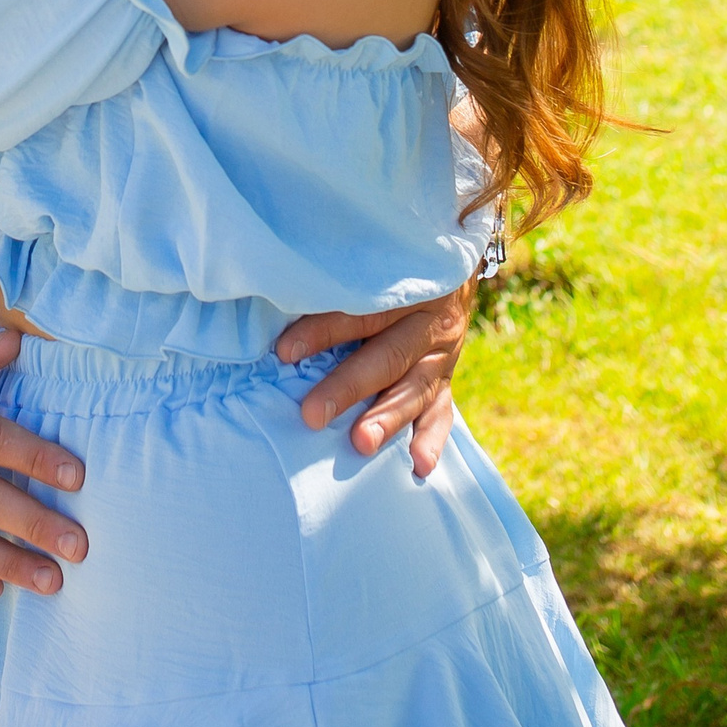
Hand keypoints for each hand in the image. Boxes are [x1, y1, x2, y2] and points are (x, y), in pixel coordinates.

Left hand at [275, 284, 472, 478]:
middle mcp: (428, 323)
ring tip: (361, 444)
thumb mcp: (370, 260)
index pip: (360, 312)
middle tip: (312, 415)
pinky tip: (419, 465)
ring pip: (414, 389)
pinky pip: (442, 411)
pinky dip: (431, 439)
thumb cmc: (388, 266)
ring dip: (387, 418)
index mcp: (406, 287)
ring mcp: (441, 355)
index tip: (284, 353)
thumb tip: (279, 284)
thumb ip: (335, 277)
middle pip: (386, 357)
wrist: (447, 269)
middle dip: (347, 387)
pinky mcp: (445, 381)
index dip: (322, 331)